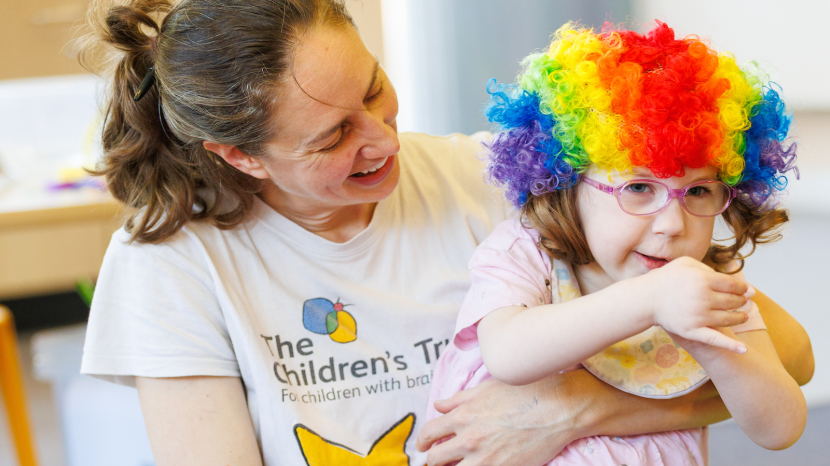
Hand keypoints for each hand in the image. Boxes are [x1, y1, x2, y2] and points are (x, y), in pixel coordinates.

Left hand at [416, 376, 582, 465]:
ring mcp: (485, 459)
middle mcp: (469, 439)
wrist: (557, 409)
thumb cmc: (525, 392)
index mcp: (463, 416)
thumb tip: (439, 405)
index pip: (429, 433)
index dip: (422, 441)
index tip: (423, 445)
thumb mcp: (487, 388)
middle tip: (435, 461)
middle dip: (432, 460)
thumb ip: (459, 399)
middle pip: (436, 459)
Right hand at [640, 257, 748, 353]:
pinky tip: (743, 350)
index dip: (744, 288)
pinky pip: (715, 340)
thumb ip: (708, 268)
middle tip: (743, 302)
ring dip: (740, 318)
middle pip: (733, 301)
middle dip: (742, 301)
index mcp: (702, 280)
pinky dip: (731, 346)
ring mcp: (697, 316)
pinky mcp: (692, 331)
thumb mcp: (686, 263)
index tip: (747, 290)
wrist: (645, 298)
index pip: (733, 285)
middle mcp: (702, 298)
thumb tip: (734, 279)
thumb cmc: (666, 279)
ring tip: (742, 316)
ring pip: (729, 319)